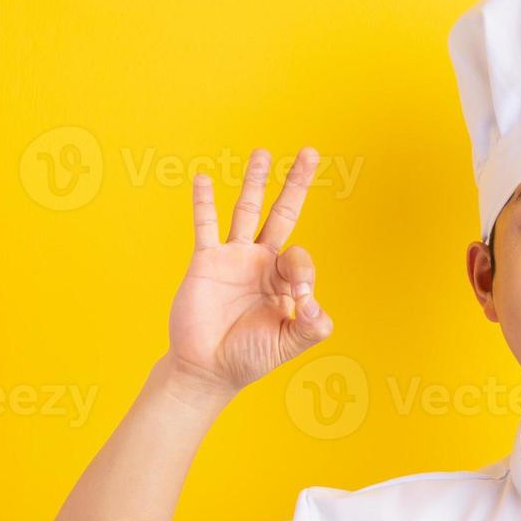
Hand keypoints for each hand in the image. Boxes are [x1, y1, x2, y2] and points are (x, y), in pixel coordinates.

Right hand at [164, 146, 332, 397]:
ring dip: (255, 181)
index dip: (301, 273)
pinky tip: (204, 179)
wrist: (207, 368)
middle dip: (296, 184)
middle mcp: (263, 263)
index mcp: (286, 282)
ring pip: (247, 210)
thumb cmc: (249, 358)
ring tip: (263, 152)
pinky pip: (206, 225)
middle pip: (284, 213)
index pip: (301, 257)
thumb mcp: (288, 343)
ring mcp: (235, 258)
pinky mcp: (206, 261)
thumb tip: (316, 305)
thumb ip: (311, 327)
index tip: (297, 300)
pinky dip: (204, 202)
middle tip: (310, 153)